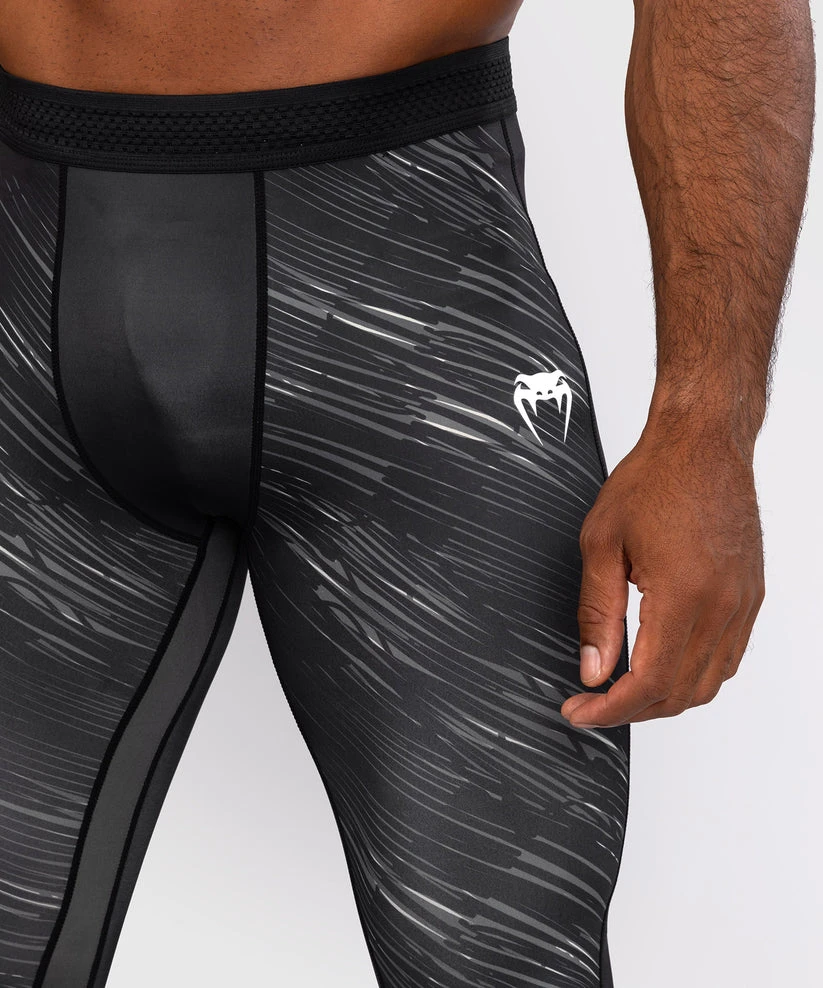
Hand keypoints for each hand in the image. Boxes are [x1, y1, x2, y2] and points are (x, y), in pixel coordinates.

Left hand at [561, 415, 765, 727]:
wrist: (702, 444)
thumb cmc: (654, 480)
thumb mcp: (601, 544)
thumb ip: (596, 613)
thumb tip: (593, 669)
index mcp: (683, 595)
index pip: (649, 682)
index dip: (610, 710)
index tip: (580, 711)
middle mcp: (721, 606)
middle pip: (680, 693)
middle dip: (632, 711)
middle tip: (593, 703)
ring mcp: (742, 603)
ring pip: (708, 683)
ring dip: (664, 698)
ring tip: (623, 689)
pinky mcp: (750, 596)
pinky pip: (727, 658)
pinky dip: (694, 675)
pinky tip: (663, 664)